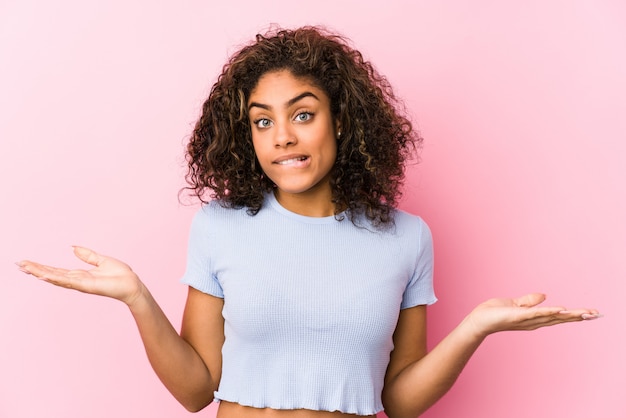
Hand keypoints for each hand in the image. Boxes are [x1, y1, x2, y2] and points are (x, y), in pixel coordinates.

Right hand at [16, 246, 143, 306]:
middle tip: (19, 264)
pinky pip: (68, 281)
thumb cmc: (120, 275)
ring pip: (56, 278)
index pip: (57, 270)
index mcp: (80, 275)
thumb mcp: (101, 260)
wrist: (132, 284)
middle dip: (35, 269)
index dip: (42, 267)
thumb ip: (87, 255)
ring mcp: (80, 284)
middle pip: (52, 274)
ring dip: (40, 273)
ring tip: (26, 268)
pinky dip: (55, 278)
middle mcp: (77, 280)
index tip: (28, 263)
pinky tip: (43, 275)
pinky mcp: (86, 285)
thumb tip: (73, 248)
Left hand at [465, 293, 600, 338]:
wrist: (478, 321)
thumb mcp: (514, 304)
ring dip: (570, 314)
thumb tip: (544, 295)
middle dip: (579, 316)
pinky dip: (549, 311)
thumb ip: (529, 301)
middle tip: (598, 314)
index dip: (575, 314)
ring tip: (587, 313)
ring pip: (552, 316)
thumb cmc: (494, 313)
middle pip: (561, 318)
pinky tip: (561, 309)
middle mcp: (534, 321)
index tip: (592, 313)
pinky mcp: (518, 316)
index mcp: (534, 318)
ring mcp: (527, 320)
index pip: (558, 316)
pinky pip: (536, 313)